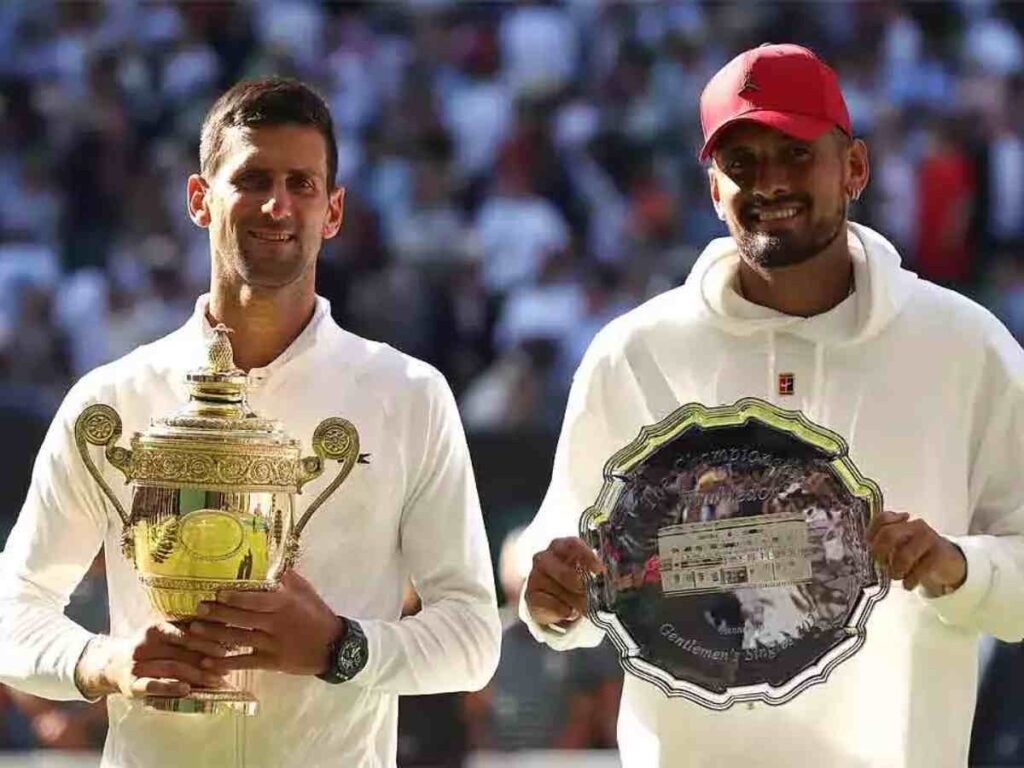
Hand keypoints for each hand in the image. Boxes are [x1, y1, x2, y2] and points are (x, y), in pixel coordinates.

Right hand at [75, 621, 228, 699]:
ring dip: (195, 676)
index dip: (206, 642)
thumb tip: (223, 628)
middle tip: (225, 669)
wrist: (111, 666)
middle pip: (180, 653)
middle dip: (206, 662)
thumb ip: (186, 632)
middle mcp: (144, 645)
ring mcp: (137, 665)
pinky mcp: (132, 685)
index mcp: (155, 629)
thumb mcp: (162, 635)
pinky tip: (186, 689)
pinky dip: (170, 687)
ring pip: (171, 668)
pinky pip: (152, 686)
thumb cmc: (149, 649)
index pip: (185, 634)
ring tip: (215, 681)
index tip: (226, 649)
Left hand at [189, 570, 343, 676]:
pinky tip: (207, 662)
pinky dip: (226, 663)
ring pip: (239, 639)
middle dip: (217, 614)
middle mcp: (276, 624)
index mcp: (284, 604)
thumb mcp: (306, 592)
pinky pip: (245, 663)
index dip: (234, 597)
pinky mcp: (272, 663)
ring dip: (215, 636)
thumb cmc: (317, 615)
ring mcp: (272, 645)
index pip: (255, 600)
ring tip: (194, 632)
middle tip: (197, 610)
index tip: (216, 592)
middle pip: (241, 619)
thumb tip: (268, 561)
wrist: (333, 646)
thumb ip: (287, 578)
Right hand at [524, 537, 604, 626]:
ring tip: (585, 608)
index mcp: (562, 546)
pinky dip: (561, 610)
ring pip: (556, 589)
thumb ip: (608, 575)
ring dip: (573, 601)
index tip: (600, 570)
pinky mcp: (530, 595)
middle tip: (593, 596)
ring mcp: (535, 576)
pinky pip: (546, 604)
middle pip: (563, 571)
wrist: (553, 597)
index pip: (573, 544)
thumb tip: (634, 579)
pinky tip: (569, 612)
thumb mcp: (590, 574)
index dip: (587, 556)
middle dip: (580, 586)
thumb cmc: (575, 580)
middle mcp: (545, 557)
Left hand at [868, 510, 966, 594]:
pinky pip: (920, 569)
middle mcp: (915, 526)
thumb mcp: (900, 545)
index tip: (872, 548)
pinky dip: (910, 580)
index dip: (872, 534)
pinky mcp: (939, 555)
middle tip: (882, 564)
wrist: (948, 561)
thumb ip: (884, 543)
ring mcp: (929, 539)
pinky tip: (908, 584)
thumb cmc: (917, 553)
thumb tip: (871, 552)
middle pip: (889, 534)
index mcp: (903, 522)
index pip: (883, 519)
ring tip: (896, 576)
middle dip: (880, 552)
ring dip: (896, 570)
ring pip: (904, 555)